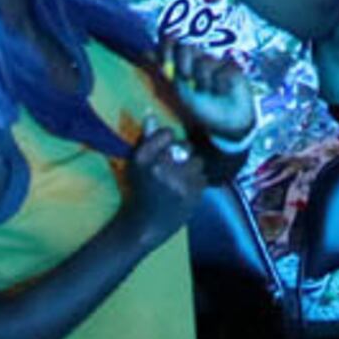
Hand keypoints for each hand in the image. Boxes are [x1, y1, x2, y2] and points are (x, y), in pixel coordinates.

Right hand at [115, 123, 204, 248]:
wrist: (144, 226)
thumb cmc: (140, 190)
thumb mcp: (136, 164)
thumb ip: (146, 139)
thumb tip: (152, 113)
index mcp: (145, 160)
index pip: (167, 133)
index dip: (167, 140)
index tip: (163, 150)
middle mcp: (163, 170)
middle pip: (186, 146)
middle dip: (182, 153)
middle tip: (174, 165)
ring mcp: (181, 185)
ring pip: (197, 162)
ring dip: (190, 168)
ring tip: (180, 178)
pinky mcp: (194, 197)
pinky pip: (202, 178)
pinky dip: (195, 182)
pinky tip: (184, 190)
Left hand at [164, 45, 256, 145]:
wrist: (226, 122)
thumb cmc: (201, 108)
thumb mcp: (179, 91)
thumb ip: (165, 72)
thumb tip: (145, 52)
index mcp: (183, 63)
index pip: (172, 44)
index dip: (166, 47)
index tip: (164, 60)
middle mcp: (198, 59)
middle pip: (185, 47)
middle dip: (182, 61)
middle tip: (185, 76)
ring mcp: (215, 62)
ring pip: (203, 60)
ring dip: (202, 79)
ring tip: (208, 91)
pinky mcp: (231, 68)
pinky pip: (222, 69)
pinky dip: (219, 83)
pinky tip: (222, 91)